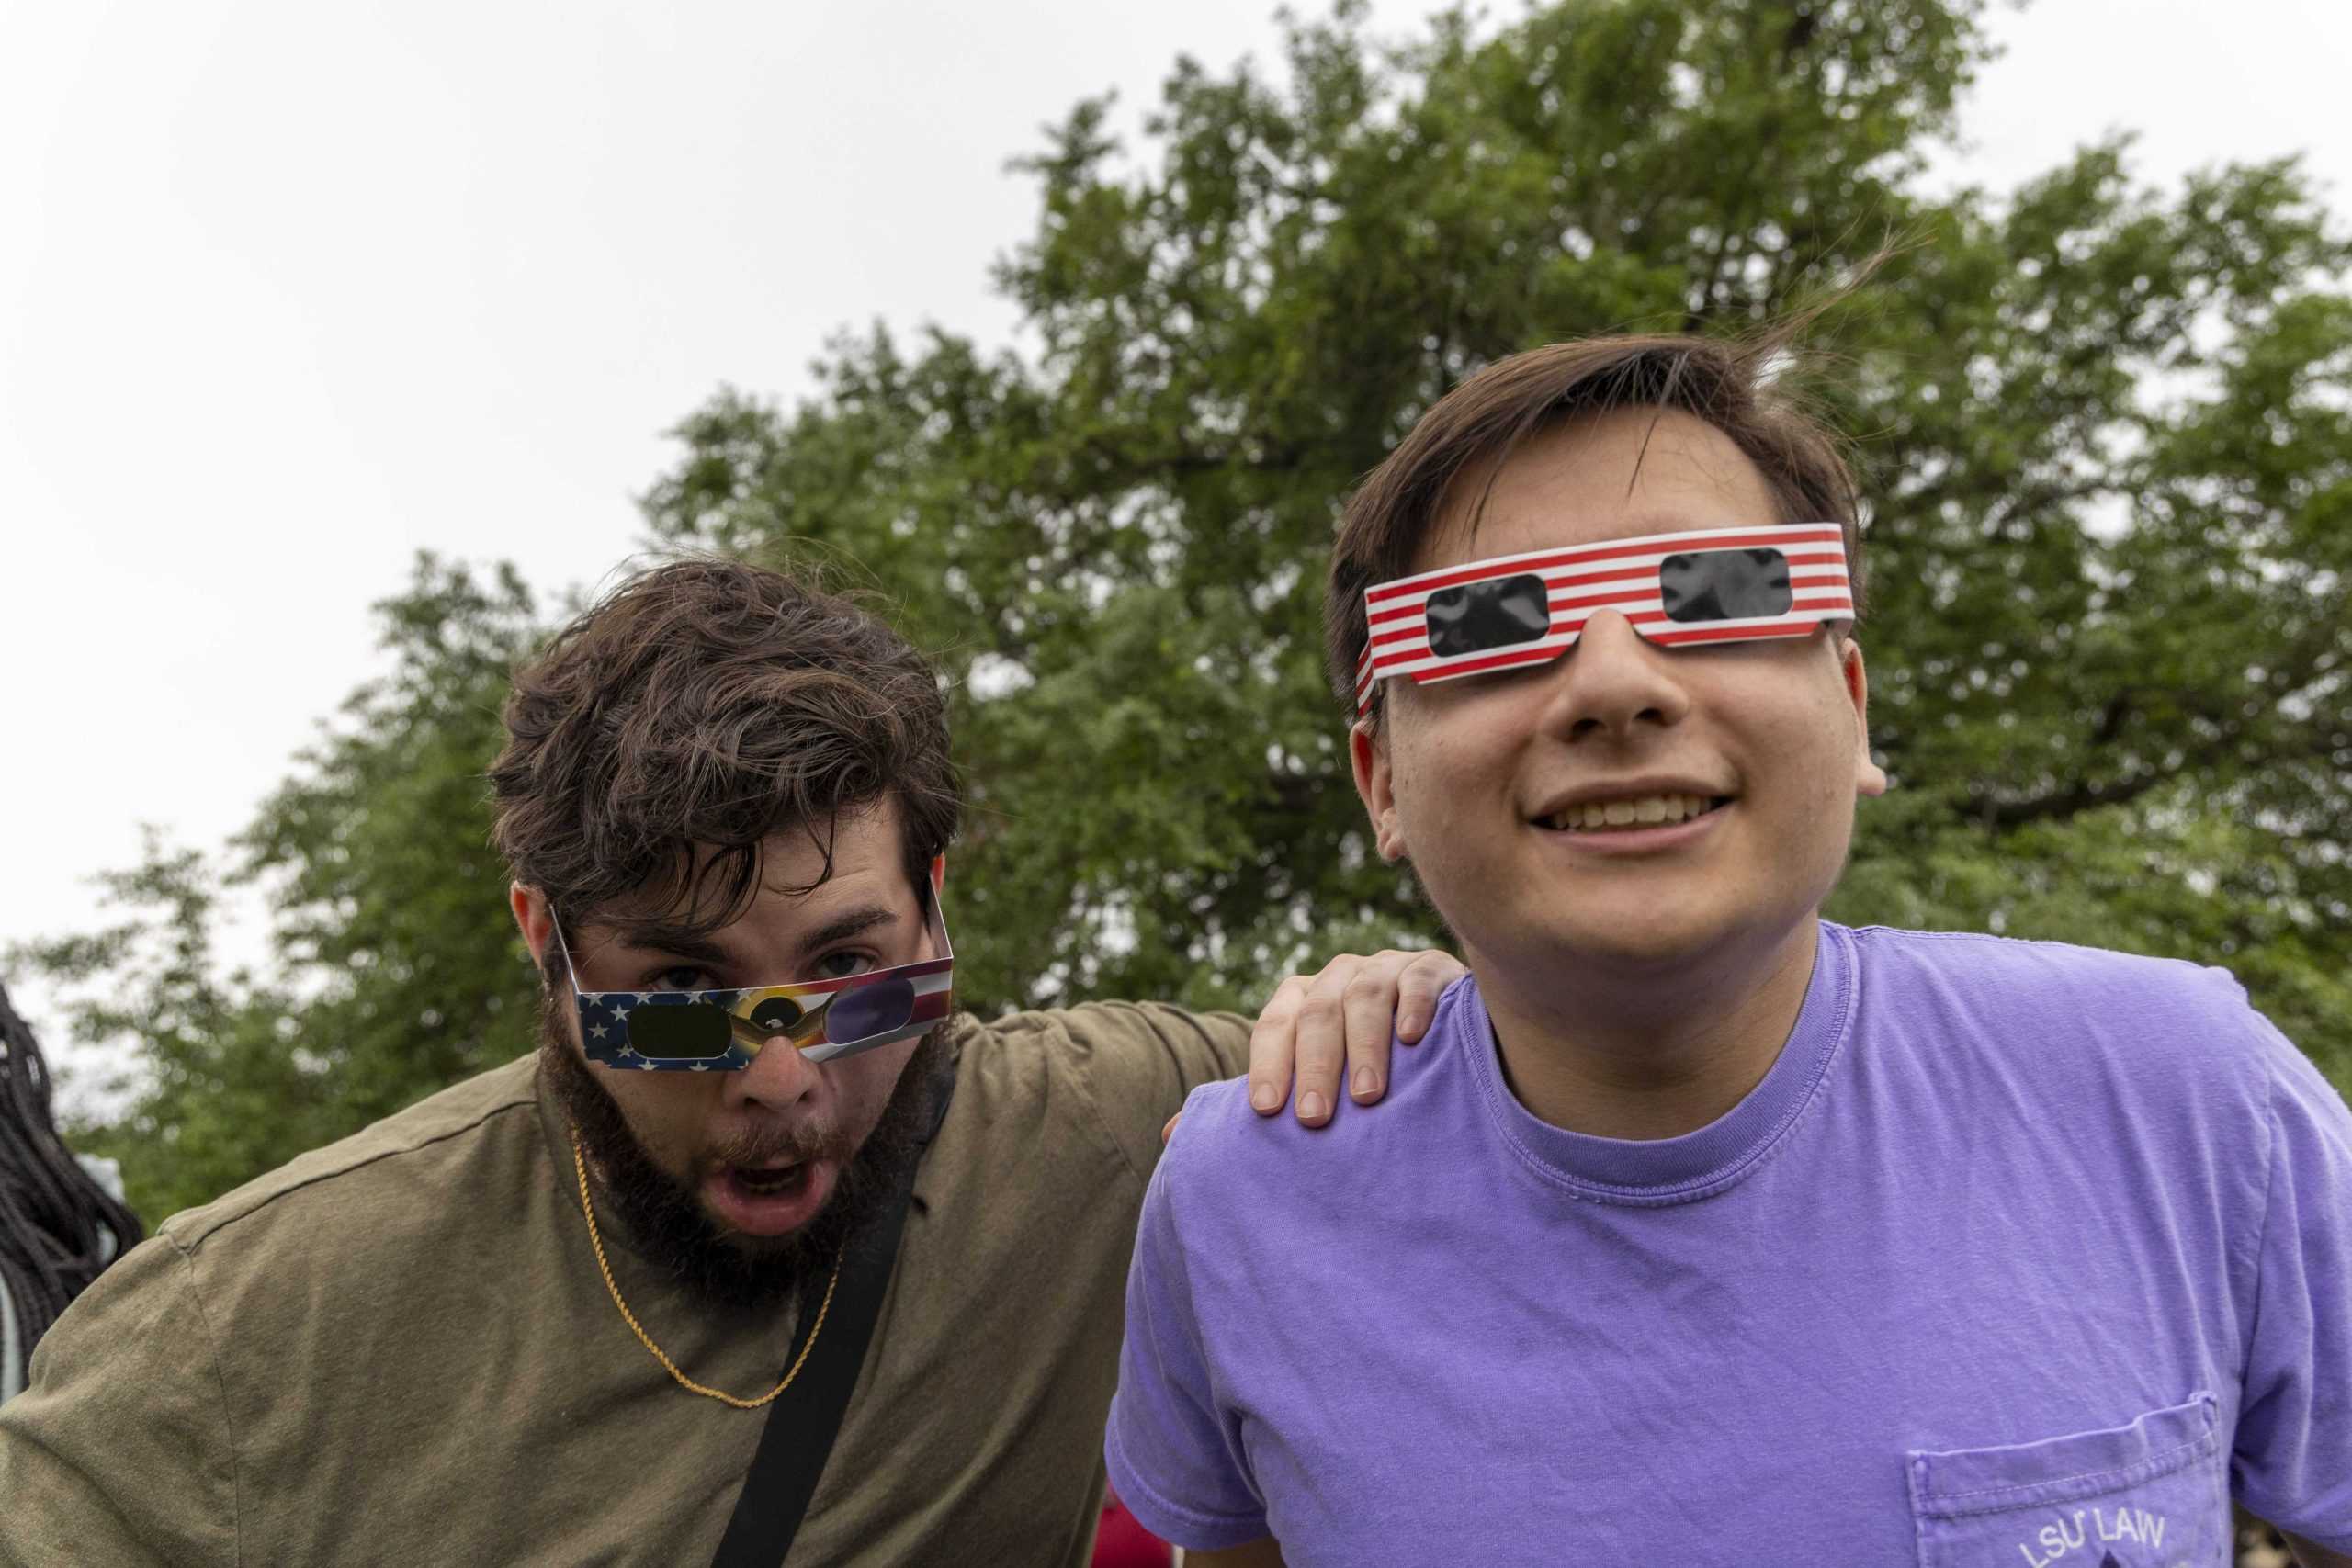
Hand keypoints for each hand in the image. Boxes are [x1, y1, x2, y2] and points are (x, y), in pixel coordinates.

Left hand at [1163, 949, 1465, 1144]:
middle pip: (1317, 1012)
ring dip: (1364, 1045)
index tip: (1266, 1111)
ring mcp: (1386, 968)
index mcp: (1300, 999)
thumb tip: (1171, 1135)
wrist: (1437, 1037)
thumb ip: (1253, 1103)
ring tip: (1366, 1095)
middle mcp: (1339, 977)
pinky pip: (1419, 980)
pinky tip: (1412, 1039)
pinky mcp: (1434, 970)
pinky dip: (1414, 1006)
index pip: (1275, 1025)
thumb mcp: (1306, 1082)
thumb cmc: (1358, 1070)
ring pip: (1365, 995)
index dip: (1269, 1065)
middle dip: (1315, 1066)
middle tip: (1315, 1117)